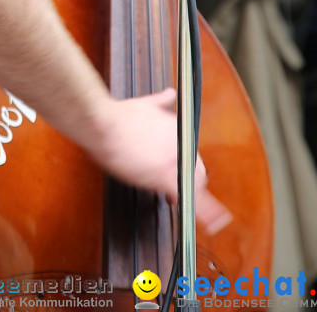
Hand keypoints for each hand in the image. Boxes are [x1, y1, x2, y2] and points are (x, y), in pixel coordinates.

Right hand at [91, 88, 232, 234]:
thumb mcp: (144, 104)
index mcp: (176, 129)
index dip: (185, 165)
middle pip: (196, 168)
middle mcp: (179, 144)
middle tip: (181, 191)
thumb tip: (168, 94)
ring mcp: (172, 161)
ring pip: (193, 182)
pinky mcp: (163, 177)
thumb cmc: (117, 117)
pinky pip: (187, 196)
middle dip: (191, 181)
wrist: (104, 126)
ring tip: (200, 212)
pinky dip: (203, 211)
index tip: (179, 169)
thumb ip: (160, 101)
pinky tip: (212, 221)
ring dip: (194, 195)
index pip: (190, 152)